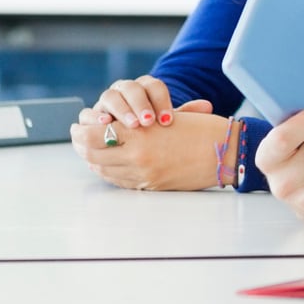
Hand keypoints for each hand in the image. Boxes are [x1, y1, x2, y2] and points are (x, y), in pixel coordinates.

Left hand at [70, 100, 224, 189]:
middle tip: (77, 135)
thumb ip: (139, 120)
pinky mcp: (150, 186)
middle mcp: (138, 157)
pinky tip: (106, 163)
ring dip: (92, 158)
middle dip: (80, 144)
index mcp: (142, 135)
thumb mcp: (168, 116)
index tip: (79, 124)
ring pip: (103, 169)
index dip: (82, 130)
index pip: (96, 134)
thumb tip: (109, 123)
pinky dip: (108, 171)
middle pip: (93, 153)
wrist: (226, 153)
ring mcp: (143, 175)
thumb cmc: (202, 129)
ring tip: (89, 149)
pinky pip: (119, 181)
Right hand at [90, 73, 178, 131]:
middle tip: (147, 122)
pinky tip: (102, 125)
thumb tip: (207, 106)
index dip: (161, 101)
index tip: (168, 120)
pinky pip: (88, 112)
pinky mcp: (91, 115)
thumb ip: (186, 115)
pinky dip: (93, 117)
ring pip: (110, 97)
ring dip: (119, 110)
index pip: (154, 86)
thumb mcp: (171, 123)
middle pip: (131, 88)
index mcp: (147, 87)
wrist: (132, 138)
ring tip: (129, 125)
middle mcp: (126, 90)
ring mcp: (107, 101)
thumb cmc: (156, 130)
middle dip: (139, 104)